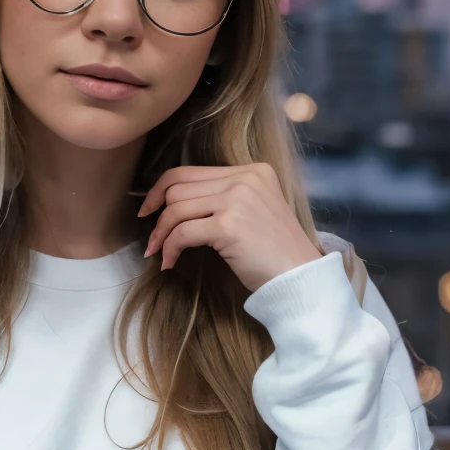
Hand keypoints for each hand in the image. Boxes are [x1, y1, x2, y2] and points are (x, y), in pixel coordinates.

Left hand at [139, 161, 322, 294]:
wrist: (300, 278)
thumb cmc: (275, 254)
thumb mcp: (254, 213)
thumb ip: (225, 199)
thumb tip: (176, 204)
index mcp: (252, 171)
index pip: (191, 171)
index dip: (162, 190)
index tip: (149, 210)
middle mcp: (245, 179)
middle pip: (178, 187)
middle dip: (158, 215)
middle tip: (153, 240)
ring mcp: (237, 200)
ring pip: (176, 208)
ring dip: (161, 234)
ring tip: (159, 253)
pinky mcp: (229, 225)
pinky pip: (183, 233)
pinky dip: (170, 248)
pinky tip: (170, 263)